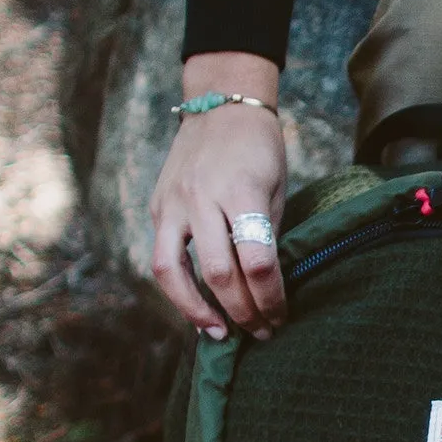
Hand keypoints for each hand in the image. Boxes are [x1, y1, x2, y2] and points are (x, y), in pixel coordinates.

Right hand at [150, 55, 286, 339]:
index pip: (256, 260)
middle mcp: (201, 198)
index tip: (283, 316)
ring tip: (220, 334)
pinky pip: (162, 259)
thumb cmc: (259, 149)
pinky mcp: (157, 208)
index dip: (271, 297)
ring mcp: (173, 204)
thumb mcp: (276, 187)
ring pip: (173, 272)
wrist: (220, 106)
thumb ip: (268, 234)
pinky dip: (179, 290)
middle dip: (243, 311)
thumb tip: (268, 288)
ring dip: (197, 311)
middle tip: (263, 332)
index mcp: (241, 191)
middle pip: (219, 273)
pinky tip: (198, 310)